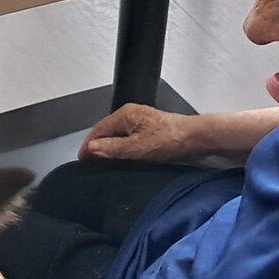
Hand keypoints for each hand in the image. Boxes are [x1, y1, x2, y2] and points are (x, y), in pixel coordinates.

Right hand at [79, 103, 199, 161]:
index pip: (98, 129)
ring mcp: (142, 122)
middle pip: (107, 131)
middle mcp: (132, 115)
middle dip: (98, 146)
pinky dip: (122, 148)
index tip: (82, 159)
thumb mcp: (136, 148)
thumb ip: (111, 148)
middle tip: (91, 163)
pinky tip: (124, 159)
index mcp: (125, 115)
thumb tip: (91, 148)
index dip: (88, 145)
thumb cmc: (170, 139)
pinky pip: (129, 139)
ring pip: (119, 135)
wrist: (196, 138)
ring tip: (105, 163)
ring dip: (110, 148)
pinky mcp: (151, 130)